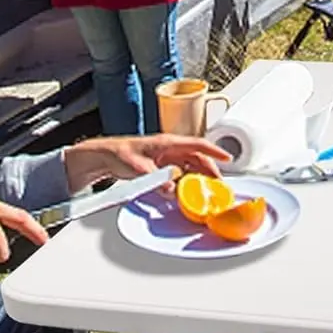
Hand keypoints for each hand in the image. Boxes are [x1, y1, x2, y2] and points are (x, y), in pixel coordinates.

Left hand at [63, 134, 230, 193]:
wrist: (105, 156)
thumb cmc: (119, 153)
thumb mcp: (139, 169)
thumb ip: (157, 179)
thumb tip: (171, 189)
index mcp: (167, 142)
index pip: (197, 144)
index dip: (214, 151)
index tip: (227, 157)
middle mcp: (170, 148)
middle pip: (197, 157)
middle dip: (211, 169)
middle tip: (219, 184)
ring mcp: (167, 156)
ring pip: (191, 165)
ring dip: (200, 176)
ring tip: (207, 189)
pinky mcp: (162, 165)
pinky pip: (181, 172)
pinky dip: (188, 180)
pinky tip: (189, 190)